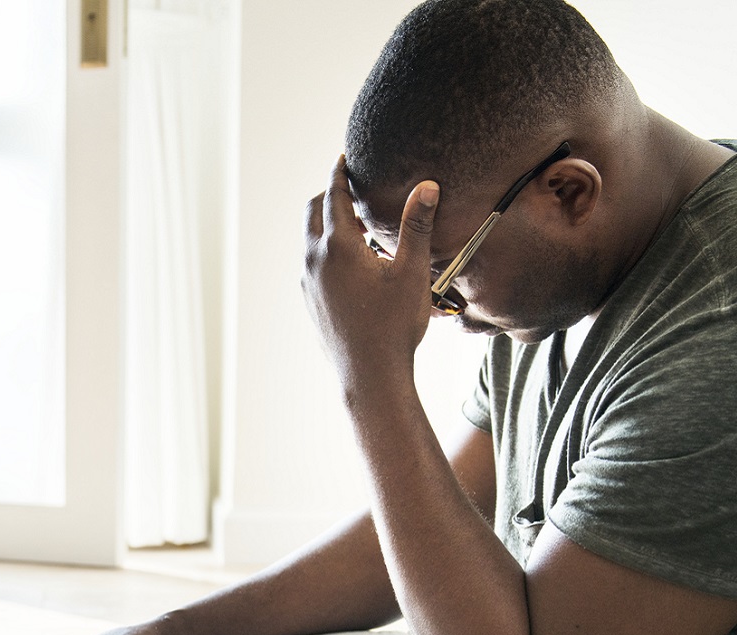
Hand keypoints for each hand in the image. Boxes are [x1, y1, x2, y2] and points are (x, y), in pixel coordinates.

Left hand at [302, 156, 442, 383]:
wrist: (370, 375)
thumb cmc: (394, 325)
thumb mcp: (412, 271)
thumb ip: (417, 226)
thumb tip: (427, 187)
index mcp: (337, 247)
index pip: (333, 195)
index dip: (339, 172)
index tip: (344, 158)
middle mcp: (315, 261)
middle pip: (313, 212)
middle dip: (331, 195)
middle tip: (353, 189)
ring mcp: (309, 283)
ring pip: (311, 240)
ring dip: (329, 225)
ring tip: (360, 226)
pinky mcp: (311, 301)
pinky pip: (313, 263)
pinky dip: (327, 250)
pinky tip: (355, 263)